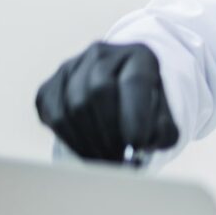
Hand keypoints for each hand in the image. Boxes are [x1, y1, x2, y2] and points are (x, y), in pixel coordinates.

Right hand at [35, 42, 178, 161]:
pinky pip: (54, 114)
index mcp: (139, 56)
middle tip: (119, 159)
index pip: (135, 81)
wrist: (120, 94)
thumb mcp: (165, 117)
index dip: (134, 115)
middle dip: (109, 131)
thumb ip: (163, 132)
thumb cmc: (146, 108)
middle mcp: (102, 54)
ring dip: (90, 140)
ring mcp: (71, 67)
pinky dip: (71, 139)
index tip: (137, 144)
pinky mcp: (50, 85)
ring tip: (106, 160)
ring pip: (74, 104)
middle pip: (99, 91)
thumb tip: (141, 146)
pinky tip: (87, 151)